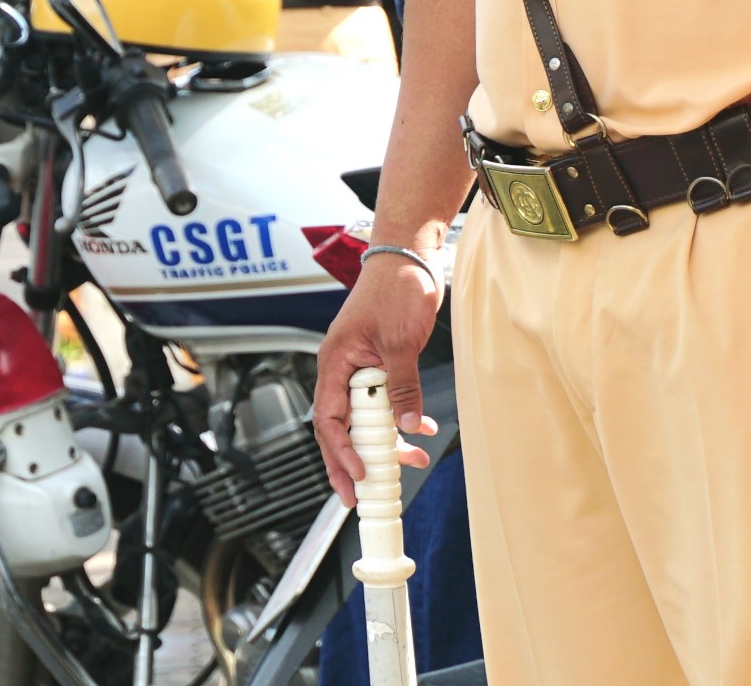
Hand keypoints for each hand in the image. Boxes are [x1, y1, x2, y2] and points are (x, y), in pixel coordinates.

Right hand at [311, 253, 443, 501]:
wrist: (409, 255)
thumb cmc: (396, 288)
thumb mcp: (401, 341)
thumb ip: (402, 384)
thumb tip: (408, 425)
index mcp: (335, 362)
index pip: (329, 419)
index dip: (341, 453)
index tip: (357, 477)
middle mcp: (342, 368)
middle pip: (339, 427)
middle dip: (350, 462)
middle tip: (360, 495)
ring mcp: (359, 367)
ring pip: (363, 417)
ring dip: (382, 443)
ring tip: (407, 465)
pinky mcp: (378, 364)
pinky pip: (382, 401)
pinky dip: (399, 418)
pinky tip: (421, 431)